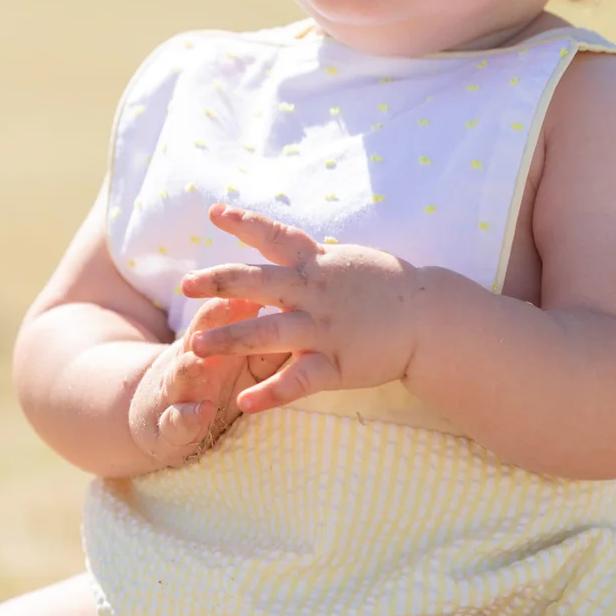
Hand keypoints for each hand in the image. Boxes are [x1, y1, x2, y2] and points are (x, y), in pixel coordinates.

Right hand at [127, 295, 287, 467]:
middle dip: (212, 317)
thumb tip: (296, 306)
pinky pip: (178, 420)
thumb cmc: (212, 381)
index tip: (261, 275)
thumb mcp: (238, 360)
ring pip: (183, 371)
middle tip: (230, 300)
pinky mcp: (172, 426)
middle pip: (201, 333)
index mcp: (209, 340)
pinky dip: (188, 416)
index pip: (221, 310)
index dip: (237, 293)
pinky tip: (201, 412)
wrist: (159, 419)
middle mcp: (191, 359)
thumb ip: (262, 339)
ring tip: (199, 358)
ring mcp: (178, 391)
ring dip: (191, 364)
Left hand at [180, 204, 419, 413]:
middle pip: (257, 283)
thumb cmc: (383, 285)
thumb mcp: (343, 259)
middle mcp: (313, 292)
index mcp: (314, 263)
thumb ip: (306, 256)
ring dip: (229, 340)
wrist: (429, 317)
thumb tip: (275, 240)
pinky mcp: (336, 364)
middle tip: (185, 285)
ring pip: (267, 334)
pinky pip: (298, 381)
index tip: (214, 212)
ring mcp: (323, 329)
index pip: (273, 235)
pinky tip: (244, 403)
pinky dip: (270, 394)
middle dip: (218, 283)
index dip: (243, 222)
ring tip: (196, 347)